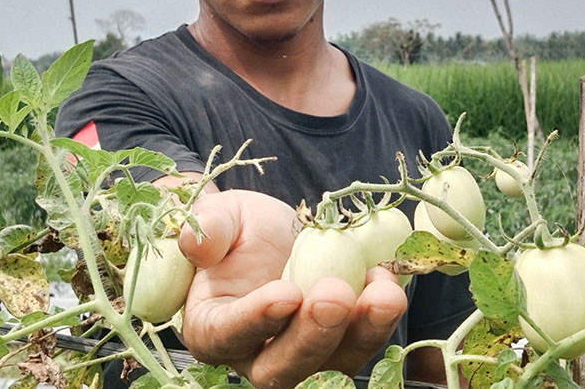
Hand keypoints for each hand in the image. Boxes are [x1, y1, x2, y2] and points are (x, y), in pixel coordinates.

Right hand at [179, 189, 407, 387]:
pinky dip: (380, 318)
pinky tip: (387, 280)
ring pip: (331, 366)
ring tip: (383, 291)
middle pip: (281, 368)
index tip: (287, 292)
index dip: (257, 319)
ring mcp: (302, 355)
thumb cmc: (236, 228)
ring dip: (362, 332)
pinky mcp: (340, 344)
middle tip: (336, 294)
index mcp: (212, 327)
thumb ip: (208, 227)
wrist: (270, 234)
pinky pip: (363, 342)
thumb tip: (197, 243)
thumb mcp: (221, 216)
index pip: (229, 334)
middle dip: (314, 336)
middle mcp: (254, 355)